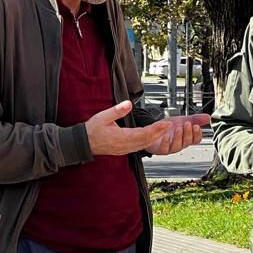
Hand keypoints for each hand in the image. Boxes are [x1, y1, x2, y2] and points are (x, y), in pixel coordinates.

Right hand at [85, 101, 209, 156]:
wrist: (83, 143)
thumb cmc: (91, 130)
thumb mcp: (102, 117)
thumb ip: (117, 110)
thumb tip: (129, 103)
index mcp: (121, 138)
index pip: (143, 134)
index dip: (156, 130)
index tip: (165, 124)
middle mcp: (125, 146)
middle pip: (147, 141)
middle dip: (159, 134)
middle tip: (170, 126)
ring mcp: (125, 149)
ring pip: (144, 145)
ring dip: (155, 138)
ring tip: (165, 130)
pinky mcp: (124, 150)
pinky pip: (139, 146)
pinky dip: (148, 141)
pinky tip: (153, 136)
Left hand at [144, 113, 211, 155]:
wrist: (153, 130)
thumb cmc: (169, 127)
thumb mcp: (182, 120)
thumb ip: (195, 119)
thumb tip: (209, 117)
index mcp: (186, 138)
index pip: (196, 140)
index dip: (197, 134)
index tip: (197, 126)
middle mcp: (180, 144)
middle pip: (187, 142)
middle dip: (188, 133)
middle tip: (188, 124)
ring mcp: (170, 148)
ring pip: (177, 146)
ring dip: (179, 136)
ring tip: (178, 127)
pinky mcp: (160, 149)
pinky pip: (164, 148)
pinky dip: (166, 141)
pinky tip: (167, 134)